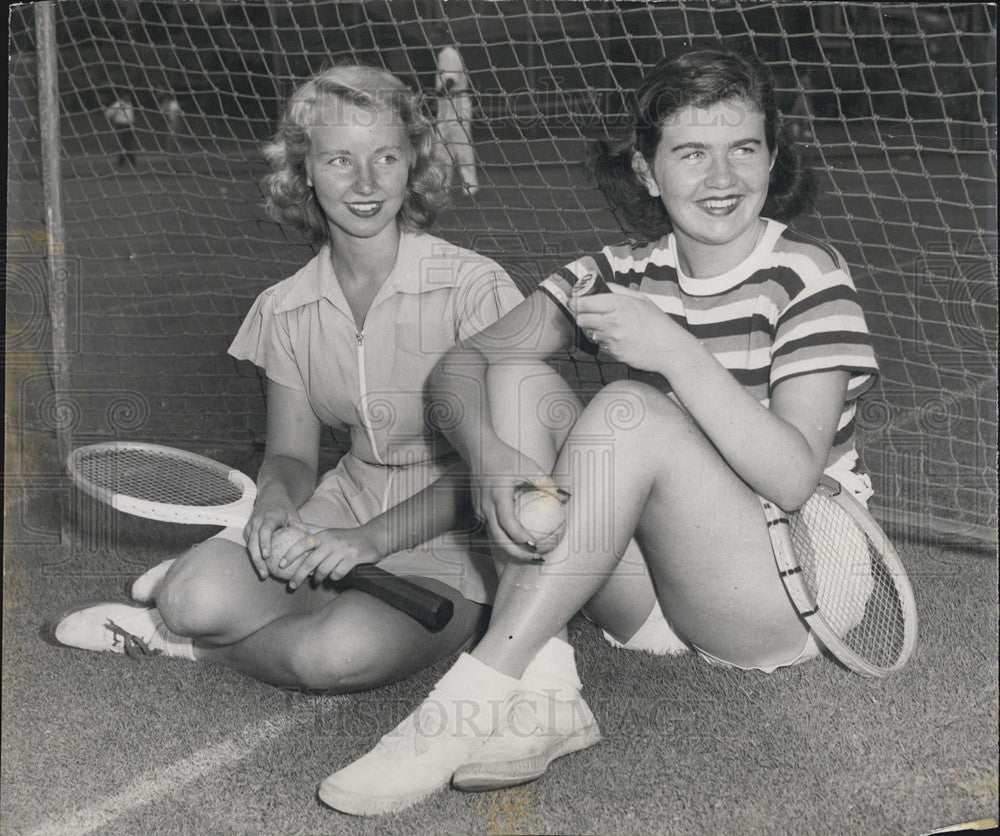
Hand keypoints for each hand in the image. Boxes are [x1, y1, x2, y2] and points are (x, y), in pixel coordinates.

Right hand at [244, 499, 300, 579]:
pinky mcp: (248, 530)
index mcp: (269, 516)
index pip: (265, 530)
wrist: (271, 494)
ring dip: (255, 561)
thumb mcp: (294, 515)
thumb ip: (301, 529)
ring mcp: (250, 525)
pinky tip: (263, 567)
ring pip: (249, 545)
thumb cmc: (285, 507)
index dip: (264, 543)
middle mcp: (257, 521)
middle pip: (253, 542)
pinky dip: (254, 556)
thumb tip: (312, 549)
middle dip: (257, 559)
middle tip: (265, 574)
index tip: (267, 556)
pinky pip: (249, 545)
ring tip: (264, 574)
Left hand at [271, 525, 383, 589]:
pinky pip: (337, 573)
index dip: (291, 554)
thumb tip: (290, 523)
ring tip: (316, 581)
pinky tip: (333, 576)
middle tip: (292, 585)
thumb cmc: (345, 536)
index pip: (303, 543)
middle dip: (299, 575)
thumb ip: (308, 528)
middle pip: (310, 562)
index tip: (281, 565)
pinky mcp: (352, 559)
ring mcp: (342, 551)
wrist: (372, 537)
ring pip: (323, 570)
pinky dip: (333, 577)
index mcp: (323, 535)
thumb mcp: (327, 530)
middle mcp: (331, 542)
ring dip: (318, 578)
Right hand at [474, 440, 568, 560]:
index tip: (536, 545)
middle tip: (537, 558)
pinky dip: (505, 538)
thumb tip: (566, 497)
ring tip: (531, 555)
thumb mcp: (529, 466)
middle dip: (517, 554)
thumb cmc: (505, 457)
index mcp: (497, 496)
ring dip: (511, 549)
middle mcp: (485, 507)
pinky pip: (492, 529)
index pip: (508, 523)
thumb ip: (547, 483)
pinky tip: (520, 541)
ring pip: (494, 537)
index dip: (520, 537)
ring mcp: (479, 511)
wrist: (478, 450)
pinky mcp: (478, 511)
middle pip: (499, 539)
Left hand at [569, 286, 678, 371]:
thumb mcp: (641, 299)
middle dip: (581, 316)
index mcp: (619, 304)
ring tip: (608, 327)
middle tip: (586, 314)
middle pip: (581, 319)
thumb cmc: (657, 322)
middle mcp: (612, 321)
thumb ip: (618, 290)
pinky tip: (618, 339)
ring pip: (589, 333)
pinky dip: (604, 342)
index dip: (575, 302)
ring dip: (593, 330)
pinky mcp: (613, 353)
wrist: (669, 349)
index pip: (585, 303)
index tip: (573, 302)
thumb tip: (602, 285)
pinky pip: (600, 345)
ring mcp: (612, 339)